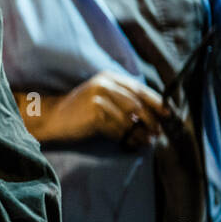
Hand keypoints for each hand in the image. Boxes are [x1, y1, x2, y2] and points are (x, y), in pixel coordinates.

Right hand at [36, 70, 168, 145]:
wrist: (53, 117)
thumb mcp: (102, 97)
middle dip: (151, 121)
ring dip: (140, 133)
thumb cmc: (80, 110)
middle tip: (157, 134)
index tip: (168, 116)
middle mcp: (104, 84)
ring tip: (145, 141)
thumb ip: (124, 99)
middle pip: (138, 104)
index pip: (140, 89)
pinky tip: (129, 143)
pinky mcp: (95, 113)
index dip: (157, 103)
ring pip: (130, 119)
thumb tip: (154, 113)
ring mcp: (99, 98)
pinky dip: (126, 138)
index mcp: (109, 77)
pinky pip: (118, 129)